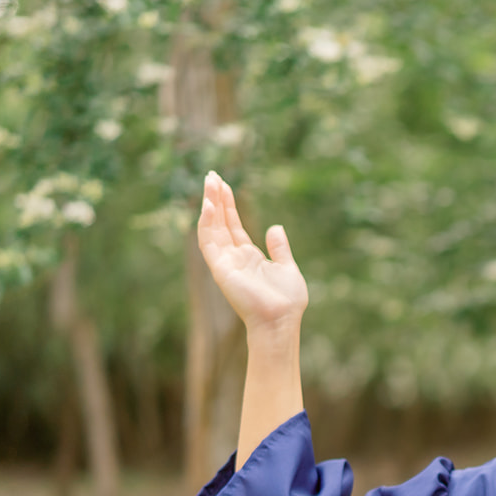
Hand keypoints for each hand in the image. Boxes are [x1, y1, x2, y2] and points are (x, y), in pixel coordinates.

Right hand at [197, 171, 307, 333]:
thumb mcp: (288, 267)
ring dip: (210, 205)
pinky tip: (210, 205)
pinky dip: (207, 223)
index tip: (223, 184)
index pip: (234, 225)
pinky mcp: (220, 268)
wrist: (281, 320)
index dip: (228, 205)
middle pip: (221, 222)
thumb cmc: (287, 301)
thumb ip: (280, 248)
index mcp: (249, 257)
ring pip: (212, 228)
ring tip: (210, 182)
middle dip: (216, 199)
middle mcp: (234, 258)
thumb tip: (275, 228)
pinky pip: (209, 242)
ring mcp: (225, 262)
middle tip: (212, 175)